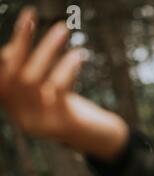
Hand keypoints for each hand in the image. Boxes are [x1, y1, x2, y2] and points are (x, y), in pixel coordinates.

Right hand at [0, 8, 127, 160]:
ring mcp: (40, 124)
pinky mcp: (61, 125)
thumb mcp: (50, 93)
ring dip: (47, 50)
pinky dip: (66, 67)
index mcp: (16, 109)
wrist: (101, 140)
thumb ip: (33, 75)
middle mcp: (22, 118)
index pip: (0, 80)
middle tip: (31, 16)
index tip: (15, 28)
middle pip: (13, 75)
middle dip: (21, 42)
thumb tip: (14, 47)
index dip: (3, 55)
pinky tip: (78, 54)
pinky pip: (58, 90)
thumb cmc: (75, 111)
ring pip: (33, 80)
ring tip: (62, 29)